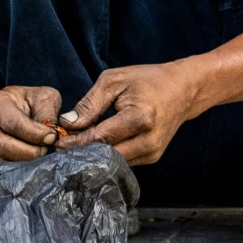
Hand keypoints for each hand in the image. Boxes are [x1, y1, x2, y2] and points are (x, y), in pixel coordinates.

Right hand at [0, 84, 62, 162]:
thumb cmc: (19, 102)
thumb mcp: (38, 96)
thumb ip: (47, 111)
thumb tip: (51, 135)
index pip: (13, 123)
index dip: (35, 133)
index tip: (51, 137)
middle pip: (4, 147)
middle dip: (30, 152)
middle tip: (45, 149)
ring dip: (23, 163)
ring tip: (36, 154)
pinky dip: (15, 171)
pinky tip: (27, 163)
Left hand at [59, 61, 201, 165]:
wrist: (185, 89)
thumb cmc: (149, 80)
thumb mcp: (115, 81)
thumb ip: (90, 104)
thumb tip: (67, 124)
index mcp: (141, 118)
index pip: (100, 138)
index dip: (76, 142)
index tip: (57, 142)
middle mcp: (148, 140)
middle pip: (105, 155)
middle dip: (81, 151)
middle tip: (61, 146)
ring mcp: (152, 152)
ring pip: (112, 162)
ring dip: (93, 155)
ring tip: (77, 144)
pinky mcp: (152, 157)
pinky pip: (122, 161)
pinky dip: (107, 154)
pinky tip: (97, 145)